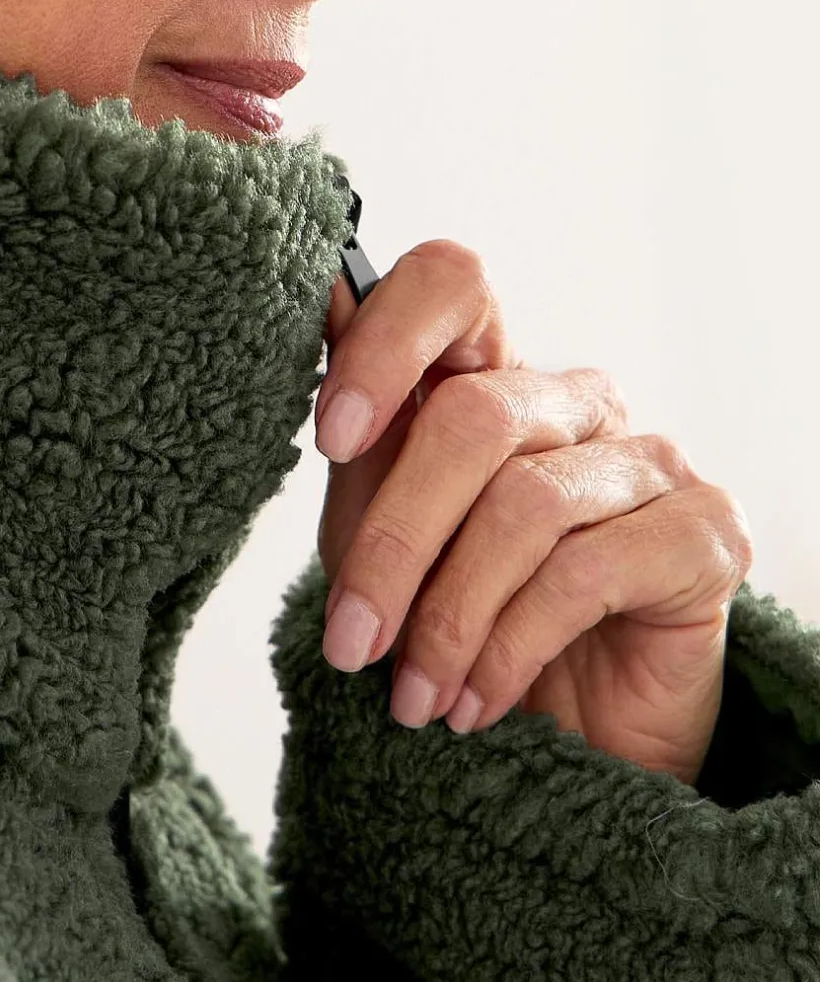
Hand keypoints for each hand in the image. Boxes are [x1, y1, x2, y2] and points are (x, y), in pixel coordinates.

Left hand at [314, 240, 753, 785]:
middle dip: (395, 539)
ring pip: (524, 502)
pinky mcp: (706, 531)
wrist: (572, 749)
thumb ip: (362, 438)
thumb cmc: (465, 622)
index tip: (331, 437)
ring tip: (414, 696)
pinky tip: (477, 702)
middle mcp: (576, 401)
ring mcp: (649, 458)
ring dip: (449, 616)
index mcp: (493, 376)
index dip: (386, 341)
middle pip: (472, 414)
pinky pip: (585, 572)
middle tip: (351, 640)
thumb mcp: (384, 533)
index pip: (451, 284)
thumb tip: (326, 300)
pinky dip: (510, 648)